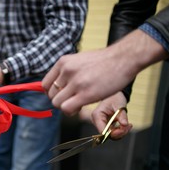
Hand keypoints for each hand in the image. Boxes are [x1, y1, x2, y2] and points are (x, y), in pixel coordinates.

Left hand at [42, 30, 166, 114]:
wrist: (123, 58)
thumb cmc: (104, 61)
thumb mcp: (79, 60)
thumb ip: (67, 72)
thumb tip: (58, 85)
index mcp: (63, 62)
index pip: (45, 84)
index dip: (52, 93)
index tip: (62, 94)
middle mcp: (66, 71)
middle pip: (51, 95)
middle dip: (61, 101)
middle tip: (73, 100)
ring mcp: (76, 82)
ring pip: (57, 103)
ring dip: (66, 107)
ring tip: (78, 104)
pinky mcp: (85, 94)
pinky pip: (67, 108)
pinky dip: (71, 111)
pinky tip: (81, 107)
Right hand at [92, 92, 131, 139]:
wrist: (115, 96)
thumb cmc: (115, 98)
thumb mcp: (119, 105)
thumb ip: (122, 115)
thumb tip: (124, 124)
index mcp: (97, 115)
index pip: (102, 131)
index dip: (113, 133)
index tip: (124, 129)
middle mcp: (97, 121)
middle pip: (107, 135)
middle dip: (119, 133)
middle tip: (129, 126)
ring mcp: (100, 124)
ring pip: (111, 135)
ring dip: (121, 132)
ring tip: (128, 125)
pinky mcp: (105, 125)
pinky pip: (112, 133)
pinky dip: (120, 131)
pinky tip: (126, 125)